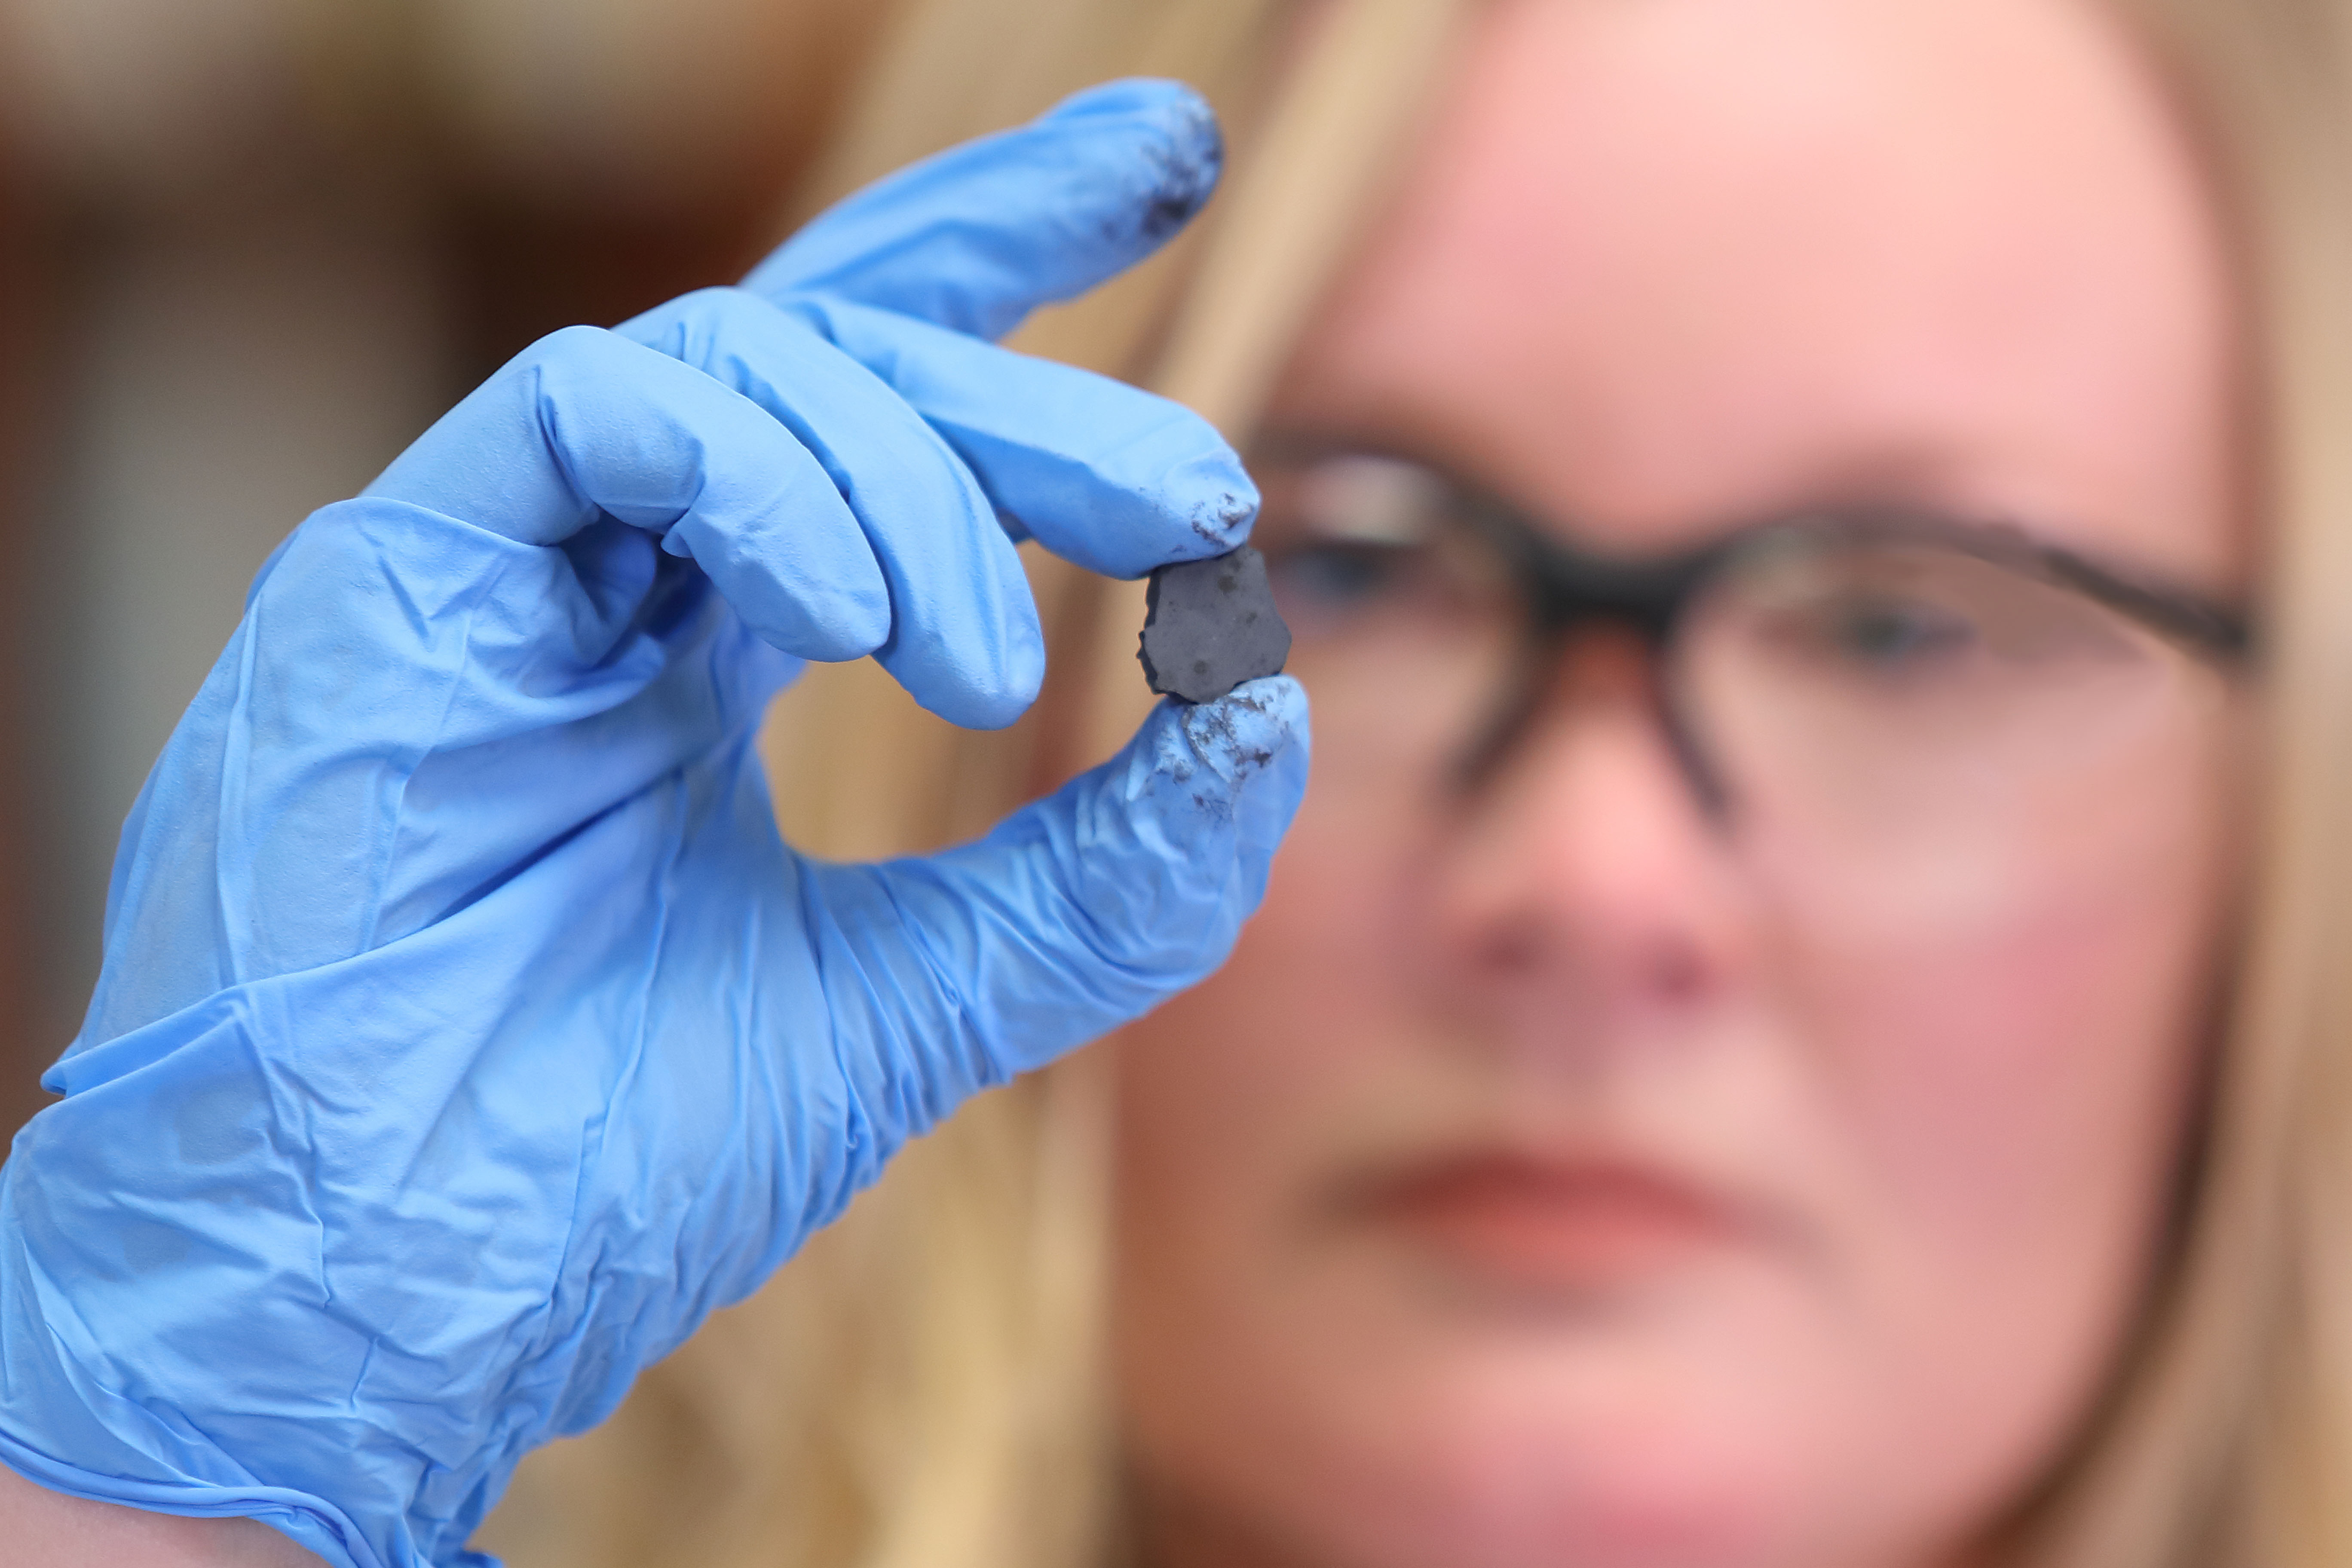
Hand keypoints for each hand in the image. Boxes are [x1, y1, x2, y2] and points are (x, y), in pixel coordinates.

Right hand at [0, 80, 1306, 1567]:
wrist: (393, 1304)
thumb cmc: (603, 1165)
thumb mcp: (914, 1002)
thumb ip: (1095, 878)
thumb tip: (1270, 710)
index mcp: (701, 649)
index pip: (862, 400)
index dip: (1008, 260)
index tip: (1175, 171)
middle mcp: (605, 579)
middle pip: (828, 346)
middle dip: (1028, 368)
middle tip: (1199, 495)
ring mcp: (500, 567)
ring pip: (739, 363)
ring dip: (919, 482)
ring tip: (994, 667)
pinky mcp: (396, 574)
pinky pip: (596, 415)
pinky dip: (759, 482)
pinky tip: (860, 615)